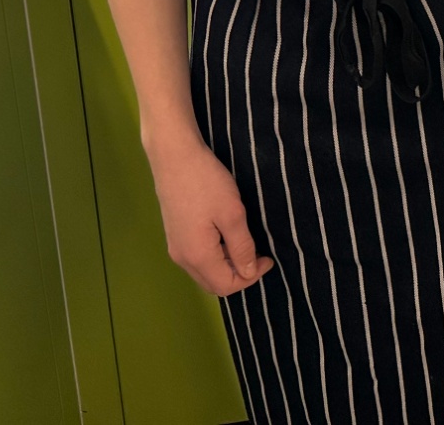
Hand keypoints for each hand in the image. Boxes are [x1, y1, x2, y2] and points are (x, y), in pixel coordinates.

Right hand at [147, 136, 273, 296]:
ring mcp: (176, 246)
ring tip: (246, 242)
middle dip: (239, 275)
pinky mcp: (175, 234)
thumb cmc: (206, 183)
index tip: (268, 258)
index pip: (226, 286)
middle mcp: (182, 258)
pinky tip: (228, 234)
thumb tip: (249, 273)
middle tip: (259, 254)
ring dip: (228, 265)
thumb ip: (242, 247)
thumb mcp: (233, 214)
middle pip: (213, 283)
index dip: (251, 278)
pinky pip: (198, 257)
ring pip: (205, 271)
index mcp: (197, 257)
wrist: (175, 157)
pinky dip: (217, 255)